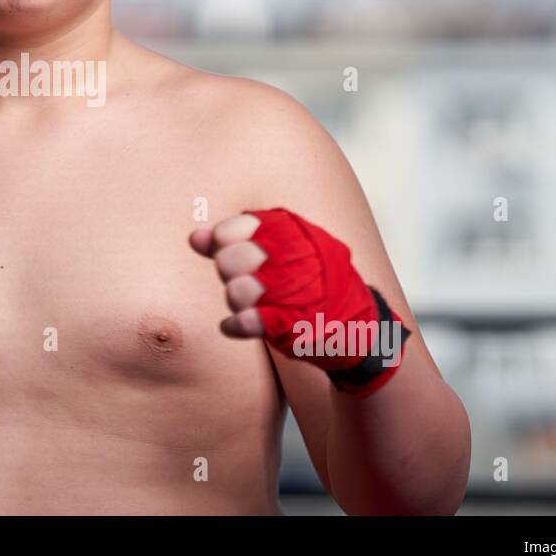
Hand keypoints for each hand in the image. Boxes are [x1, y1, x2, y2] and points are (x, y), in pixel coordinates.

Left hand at [189, 207, 408, 392]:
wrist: (361, 326)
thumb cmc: (314, 281)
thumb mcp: (284, 250)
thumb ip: (236, 241)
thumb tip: (193, 237)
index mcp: (295, 232)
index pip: (235, 229)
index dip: (224, 243)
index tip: (231, 251)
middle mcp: (296, 257)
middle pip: (229, 260)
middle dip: (228, 271)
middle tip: (245, 278)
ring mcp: (296, 292)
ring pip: (236, 291)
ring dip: (235, 300)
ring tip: (250, 301)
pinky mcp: (293, 325)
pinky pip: (246, 323)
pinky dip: (236, 325)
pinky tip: (238, 324)